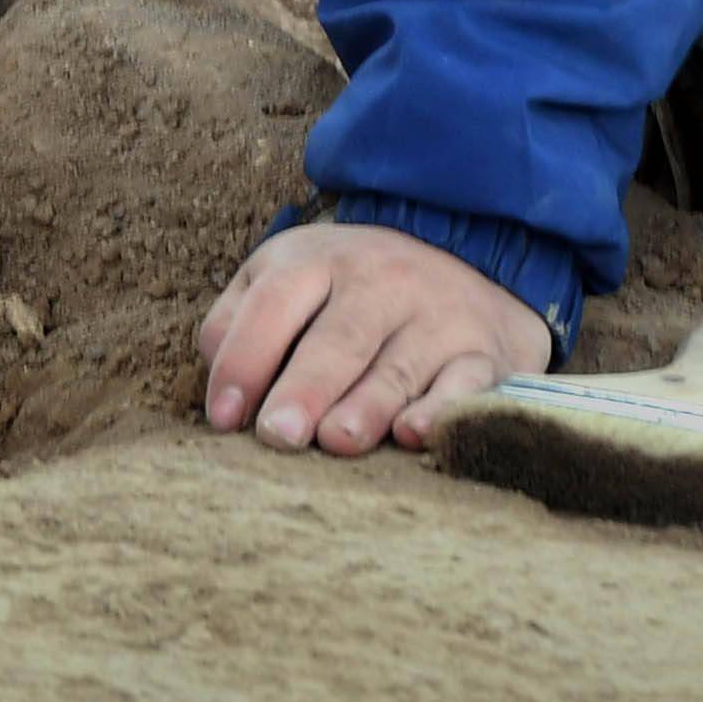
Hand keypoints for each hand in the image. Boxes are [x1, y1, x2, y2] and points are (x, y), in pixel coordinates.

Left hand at [197, 220, 553, 457]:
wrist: (461, 278)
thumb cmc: (346, 294)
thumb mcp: (288, 280)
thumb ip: (239, 323)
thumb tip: (220, 389)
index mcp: (320, 259)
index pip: (275, 304)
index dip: (244, 360)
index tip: (223, 418)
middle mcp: (382, 281)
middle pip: (339, 338)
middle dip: (305, 388)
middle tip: (277, 436)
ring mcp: (437, 315)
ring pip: (399, 366)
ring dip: (368, 405)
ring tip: (337, 441)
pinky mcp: (482, 353)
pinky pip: (464, 384)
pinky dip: (442, 410)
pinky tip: (414, 434)